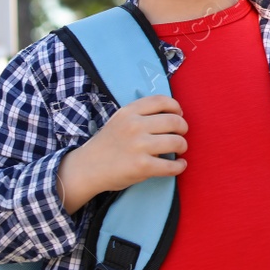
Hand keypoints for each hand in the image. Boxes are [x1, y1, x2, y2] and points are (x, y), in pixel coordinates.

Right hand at [56, 94, 186, 212]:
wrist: (86, 168)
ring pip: (177, 142)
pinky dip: (180, 166)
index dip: (176, 107)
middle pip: (174, 121)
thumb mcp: (120, 120)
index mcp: (129, 112)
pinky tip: (179, 165)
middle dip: (183, 128)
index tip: (179, 115)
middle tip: (181, 135)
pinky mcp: (142, 166)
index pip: (161, 101)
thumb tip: (174, 114)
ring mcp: (138, 146)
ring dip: (183, 146)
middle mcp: (134, 126)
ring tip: (180, 150)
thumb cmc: (108, 144)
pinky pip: (171, 166)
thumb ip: (141, 114)